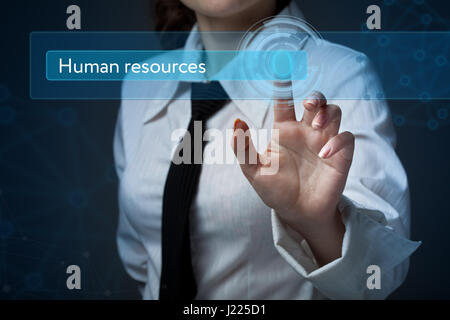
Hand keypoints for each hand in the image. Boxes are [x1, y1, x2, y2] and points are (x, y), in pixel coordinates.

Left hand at [231, 86, 354, 265]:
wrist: (297, 214)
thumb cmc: (275, 191)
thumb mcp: (253, 172)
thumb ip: (243, 148)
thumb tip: (235, 123)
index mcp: (283, 131)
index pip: (284, 101)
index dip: (283, 84)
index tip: (282, 65)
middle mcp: (305, 132)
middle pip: (316, 102)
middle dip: (316, 97)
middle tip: (309, 104)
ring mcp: (323, 142)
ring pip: (334, 112)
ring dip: (328, 113)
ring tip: (317, 126)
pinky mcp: (340, 156)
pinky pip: (347, 137)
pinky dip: (338, 140)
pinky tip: (324, 152)